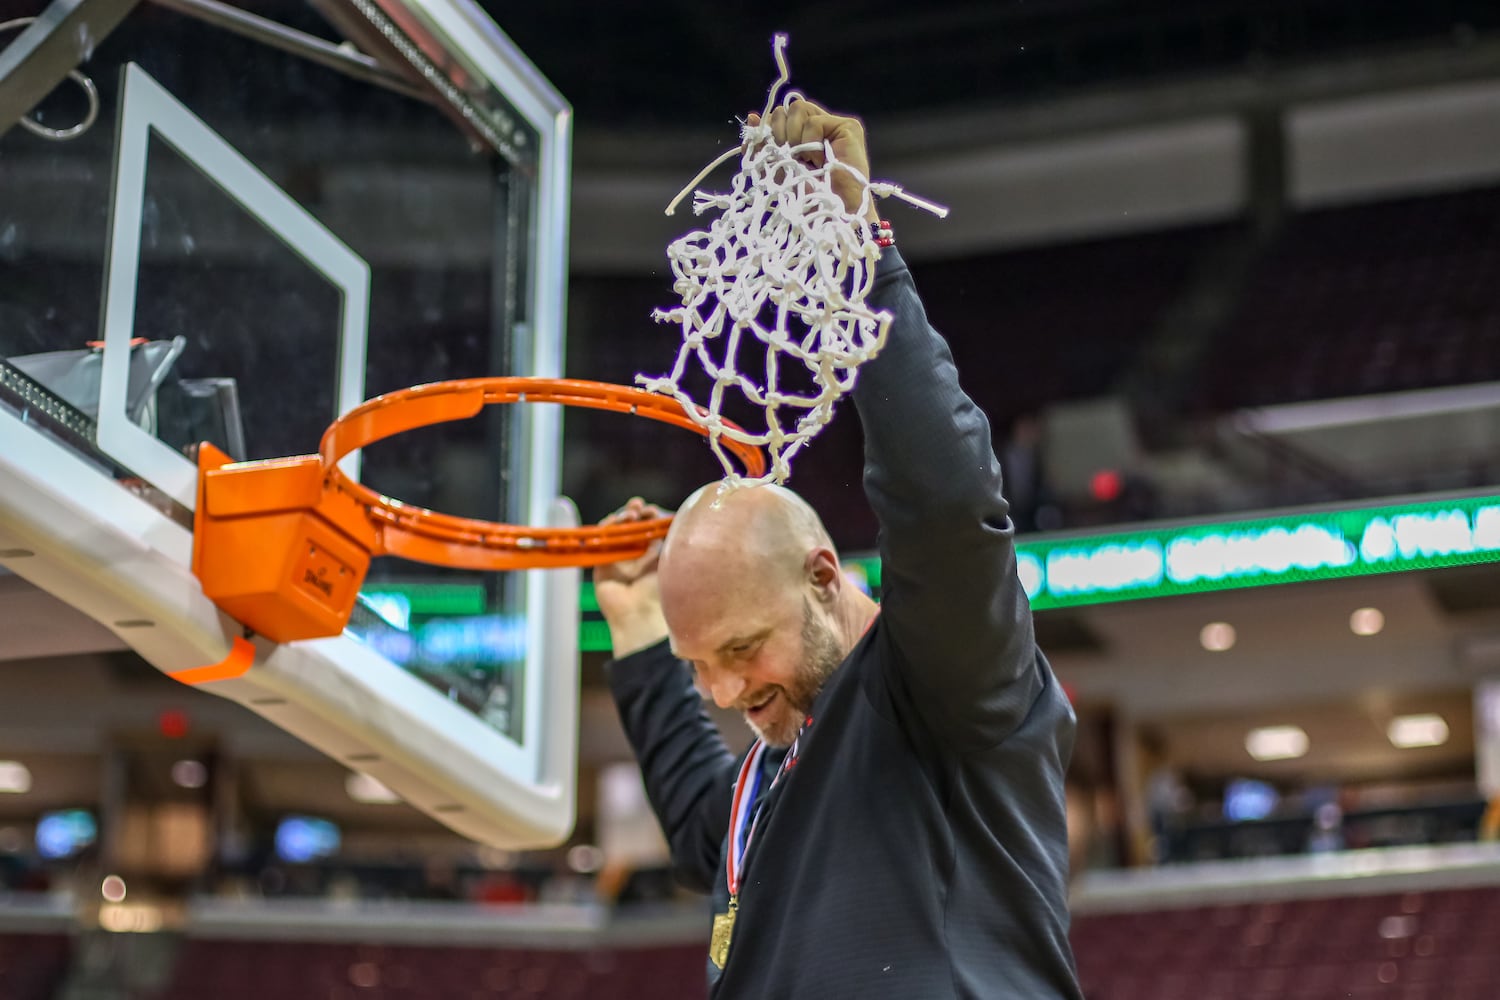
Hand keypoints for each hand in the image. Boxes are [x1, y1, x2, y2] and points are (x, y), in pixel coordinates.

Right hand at [594, 497, 670, 656]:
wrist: (641, 613)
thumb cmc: (660, 589)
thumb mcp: (668, 559)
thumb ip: (667, 537)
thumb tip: (672, 515)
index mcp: (654, 554)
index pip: (649, 527)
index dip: (650, 516)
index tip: (654, 511)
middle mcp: (635, 555)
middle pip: (631, 525)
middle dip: (635, 513)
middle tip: (639, 507)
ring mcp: (618, 559)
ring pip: (615, 530)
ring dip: (621, 517)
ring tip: (631, 514)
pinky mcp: (601, 563)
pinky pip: (601, 540)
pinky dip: (607, 527)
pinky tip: (615, 521)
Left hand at [748, 97, 877, 222]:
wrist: (830, 213)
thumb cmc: (806, 197)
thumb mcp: (776, 169)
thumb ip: (763, 144)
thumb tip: (752, 117)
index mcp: (800, 136)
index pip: (779, 117)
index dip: (769, 128)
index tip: (768, 148)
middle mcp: (816, 127)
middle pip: (787, 108)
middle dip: (778, 131)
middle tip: (786, 156)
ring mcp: (832, 125)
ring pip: (799, 108)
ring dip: (794, 137)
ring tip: (804, 160)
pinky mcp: (847, 126)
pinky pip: (814, 122)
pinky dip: (810, 142)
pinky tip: (819, 161)